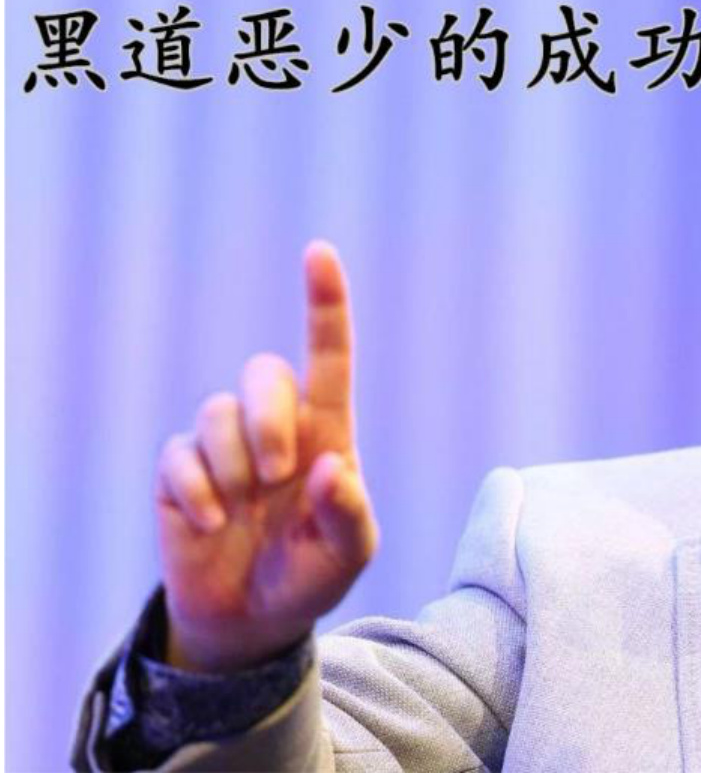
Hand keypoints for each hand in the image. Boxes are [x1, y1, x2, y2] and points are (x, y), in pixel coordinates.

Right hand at [154, 240, 378, 673]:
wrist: (252, 620)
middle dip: (267, 417)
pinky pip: (178, 455)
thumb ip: (350, 513)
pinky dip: (195, 493)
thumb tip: (331, 467)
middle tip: (279, 474)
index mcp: (326, 434)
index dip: (324, 305)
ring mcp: (224, 448)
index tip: (319, 253)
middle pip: (263, 374)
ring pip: (216, 412)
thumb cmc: (311, 575)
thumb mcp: (350, 554)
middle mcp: (275, 428)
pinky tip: (211, 525)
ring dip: (232, 465)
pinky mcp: (179, 472)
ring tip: (242, 512)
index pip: (329, 358)